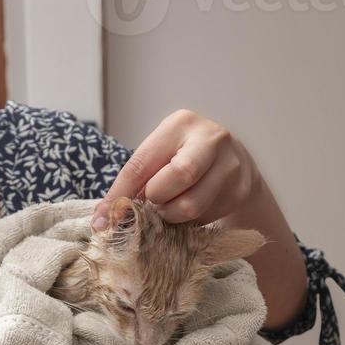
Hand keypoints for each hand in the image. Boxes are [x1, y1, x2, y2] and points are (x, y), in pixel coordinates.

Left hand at [93, 110, 257, 228]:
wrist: (234, 162)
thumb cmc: (185, 157)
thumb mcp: (161, 155)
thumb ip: (136, 180)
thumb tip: (105, 217)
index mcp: (180, 124)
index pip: (142, 162)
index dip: (121, 193)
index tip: (104, 218)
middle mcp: (210, 139)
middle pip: (178, 176)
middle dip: (156, 199)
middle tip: (152, 203)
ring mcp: (230, 165)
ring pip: (191, 205)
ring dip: (171, 215)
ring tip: (168, 208)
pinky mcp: (239, 190)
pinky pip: (205, 217)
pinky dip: (189, 221)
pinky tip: (190, 209)